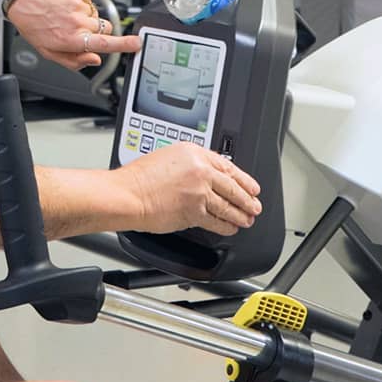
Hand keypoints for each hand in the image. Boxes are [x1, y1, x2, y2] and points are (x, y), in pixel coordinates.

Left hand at [6, 0, 140, 69]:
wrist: (22, 0)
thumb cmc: (34, 26)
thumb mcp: (49, 52)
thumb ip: (74, 60)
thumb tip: (95, 60)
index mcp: (71, 39)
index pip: (105, 43)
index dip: (124, 45)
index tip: (136, 44)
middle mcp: (76, 21)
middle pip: (105, 28)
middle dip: (96, 31)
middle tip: (78, 29)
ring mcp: (78, 3)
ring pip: (96, 14)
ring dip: (86, 16)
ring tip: (65, 14)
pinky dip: (81, 3)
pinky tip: (66, 4)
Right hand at [117, 142, 261, 235]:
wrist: (126, 194)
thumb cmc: (137, 178)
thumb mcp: (165, 157)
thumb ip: (188, 165)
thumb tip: (205, 177)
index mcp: (193, 153)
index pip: (227, 166)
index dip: (243, 179)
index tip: (250, 187)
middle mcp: (200, 170)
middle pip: (233, 187)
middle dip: (247, 200)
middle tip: (254, 206)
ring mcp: (199, 191)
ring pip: (228, 206)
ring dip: (240, 215)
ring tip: (246, 220)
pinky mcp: (195, 211)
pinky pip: (217, 221)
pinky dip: (226, 227)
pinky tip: (230, 228)